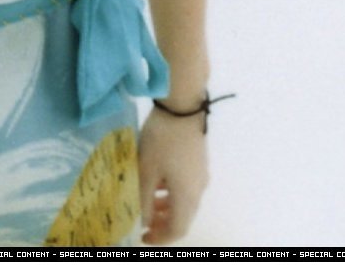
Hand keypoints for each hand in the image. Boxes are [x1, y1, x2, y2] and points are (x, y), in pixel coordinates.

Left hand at [138, 104, 208, 245]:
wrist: (183, 105)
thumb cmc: (162, 139)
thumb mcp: (147, 170)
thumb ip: (144, 199)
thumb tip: (145, 221)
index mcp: (186, 195)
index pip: (177, 229)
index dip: (160, 237)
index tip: (143, 235)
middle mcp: (198, 189)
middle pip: (183, 218)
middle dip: (163, 224)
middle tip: (144, 221)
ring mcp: (201, 175)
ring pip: (185, 202)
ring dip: (167, 208)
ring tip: (148, 201)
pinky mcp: (199, 162)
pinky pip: (187, 188)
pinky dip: (173, 193)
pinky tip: (158, 181)